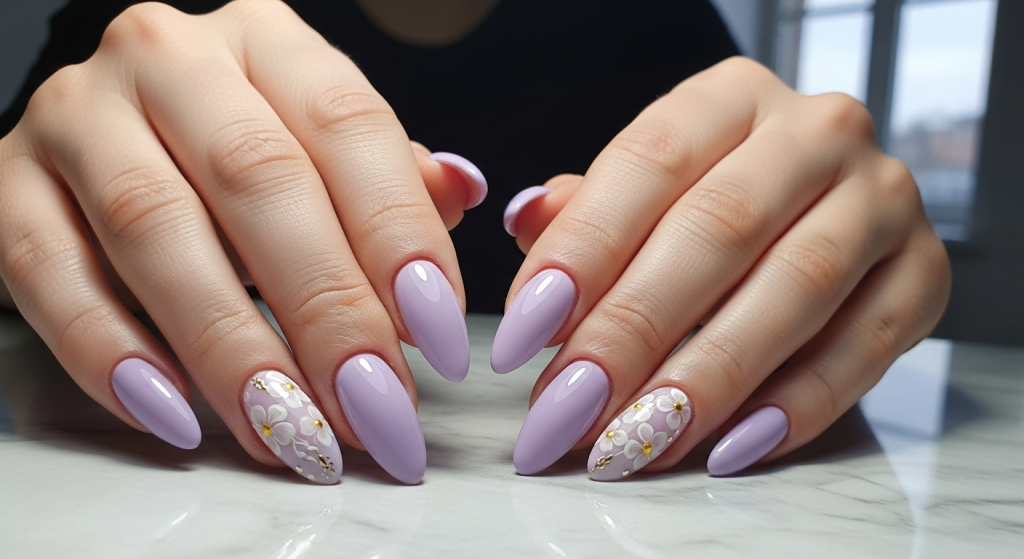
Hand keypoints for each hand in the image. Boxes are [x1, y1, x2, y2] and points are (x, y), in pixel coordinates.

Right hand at [0, 0, 486, 483]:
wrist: (114, 135)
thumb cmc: (242, 152)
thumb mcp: (322, 146)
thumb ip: (390, 176)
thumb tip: (459, 194)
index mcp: (268, 42)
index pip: (349, 125)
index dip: (398, 234)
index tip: (435, 334)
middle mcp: (170, 58)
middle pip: (257, 179)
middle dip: (324, 306)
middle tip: (371, 402)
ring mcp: (77, 114)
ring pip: (153, 228)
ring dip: (230, 345)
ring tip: (290, 428)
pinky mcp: (8, 181)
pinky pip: (47, 271)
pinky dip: (113, 353)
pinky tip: (176, 414)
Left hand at [496, 57, 950, 477]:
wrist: (825, 204)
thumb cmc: (709, 200)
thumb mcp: (644, 188)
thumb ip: (587, 210)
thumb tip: (530, 226)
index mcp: (731, 97)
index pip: (647, 163)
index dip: (581, 251)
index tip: (525, 332)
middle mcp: (817, 133)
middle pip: (719, 231)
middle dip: (633, 330)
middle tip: (570, 407)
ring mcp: (883, 199)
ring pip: (794, 290)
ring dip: (707, 378)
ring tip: (636, 442)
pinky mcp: (925, 271)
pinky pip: (864, 346)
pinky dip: (794, 404)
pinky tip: (727, 446)